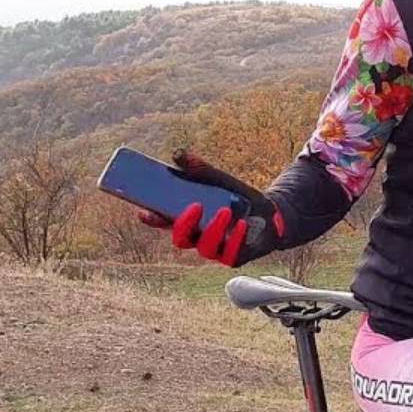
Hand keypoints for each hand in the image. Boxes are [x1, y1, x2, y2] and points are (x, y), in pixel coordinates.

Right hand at [136, 150, 285, 266]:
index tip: (144, 212)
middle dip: (185, 225)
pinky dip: (235, 238)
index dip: (152, 220)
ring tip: (226, 211)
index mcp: (187, 221)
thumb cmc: (236, 197)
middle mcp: (197, 238)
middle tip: (196, 206)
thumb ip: (199, 169)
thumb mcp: (218, 180)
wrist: (267, 213)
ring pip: (205, 248)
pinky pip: (230, 254)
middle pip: (180, 240)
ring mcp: (214, 250)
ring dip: (214, 230)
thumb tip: (178, 154)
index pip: (163, 223)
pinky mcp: (233, 257)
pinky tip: (241, 224)